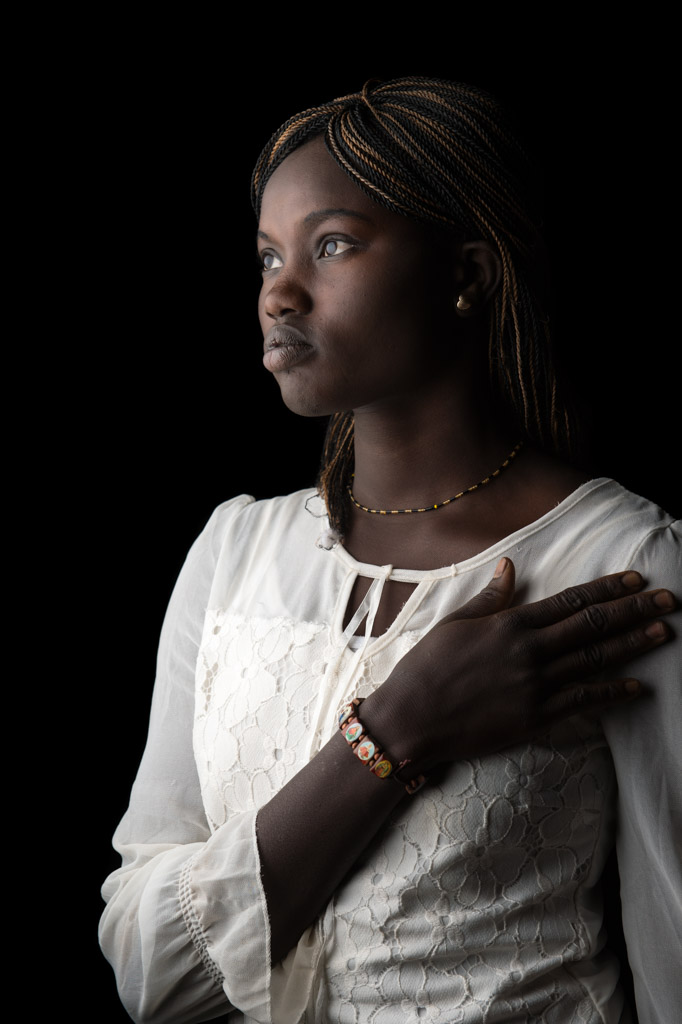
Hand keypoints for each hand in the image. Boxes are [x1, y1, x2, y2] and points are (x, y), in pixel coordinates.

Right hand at [364, 559, 675, 773]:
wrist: (412, 719)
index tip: (636, 580)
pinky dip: (612, 692)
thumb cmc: (426, 668)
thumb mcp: (455, 623)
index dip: (607, 590)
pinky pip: (582, 701)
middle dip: (634, 611)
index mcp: (509, 624)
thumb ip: (490, 597)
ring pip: (595, 661)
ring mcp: (535, 687)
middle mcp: (529, 652)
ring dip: (632, 645)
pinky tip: (636, 686)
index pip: (570, 601)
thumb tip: (511, 567)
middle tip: (669, 600)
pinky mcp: (535, 718)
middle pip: (592, 627)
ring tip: (662, 633)